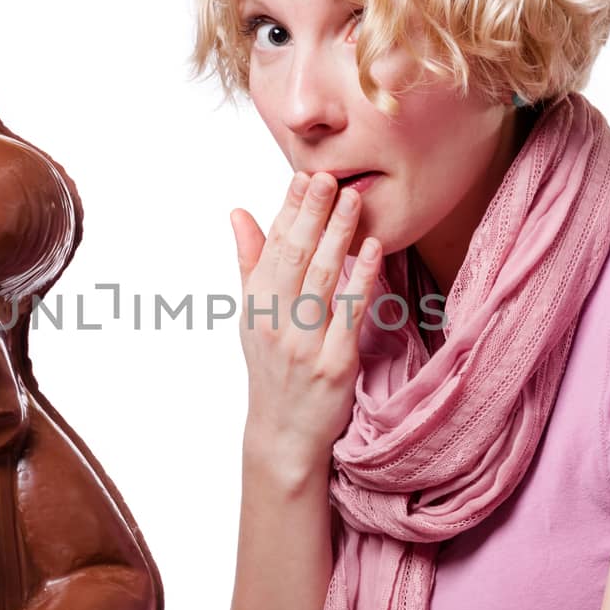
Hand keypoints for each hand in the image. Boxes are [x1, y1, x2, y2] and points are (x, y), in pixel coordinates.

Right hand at [230, 172, 380, 465]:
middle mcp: (275, 323)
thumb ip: (250, 262)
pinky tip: (371, 249)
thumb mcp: (252, 317)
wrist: (284, 434)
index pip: (272, 247)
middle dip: (312, 214)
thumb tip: (239, 213)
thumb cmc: (272, 370)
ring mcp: (304, 343)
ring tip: (353, 200)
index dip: (288, 209)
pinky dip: (361, 278)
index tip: (304, 176)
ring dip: (337, 236)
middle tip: (329, 176)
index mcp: (255, 306)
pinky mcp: (335, 363)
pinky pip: (350, 312)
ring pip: (321, 279)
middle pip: (295, 258)